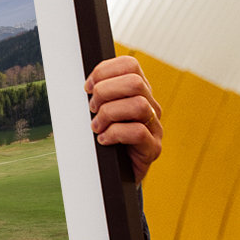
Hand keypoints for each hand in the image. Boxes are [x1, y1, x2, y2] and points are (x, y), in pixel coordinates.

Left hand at [85, 56, 162, 183]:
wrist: (115, 175)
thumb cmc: (105, 139)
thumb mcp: (99, 112)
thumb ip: (97, 95)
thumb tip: (84, 85)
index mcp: (138, 92)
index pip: (129, 65)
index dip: (104, 71)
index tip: (87, 87)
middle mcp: (151, 106)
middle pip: (135, 82)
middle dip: (105, 92)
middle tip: (92, 109)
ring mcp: (155, 127)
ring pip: (138, 105)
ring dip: (109, 114)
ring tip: (96, 127)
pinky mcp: (153, 148)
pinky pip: (138, 132)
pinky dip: (114, 134)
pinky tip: (103, 140)